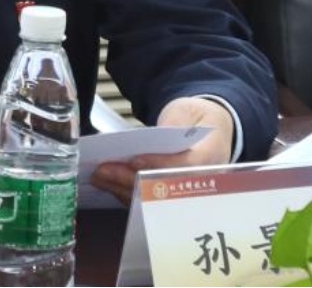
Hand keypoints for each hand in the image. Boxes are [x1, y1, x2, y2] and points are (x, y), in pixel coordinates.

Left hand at [89, 96, 233, 206]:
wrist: (210, 129)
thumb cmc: (197, 118)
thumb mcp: (188, 111)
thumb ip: (173, 123)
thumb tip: (150, 138)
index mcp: (212, 154)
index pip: (185, 166)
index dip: (158, 165)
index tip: (134, 161)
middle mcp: (202, 181)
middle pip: (164, 188)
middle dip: (131, 180)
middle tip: (104, 171)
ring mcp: (185, 193)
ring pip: (151, 198)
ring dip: (122, 189)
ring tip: (98, 177)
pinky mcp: (169, 198)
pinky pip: (146, 200)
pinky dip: (125, 192)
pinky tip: (106, 183)